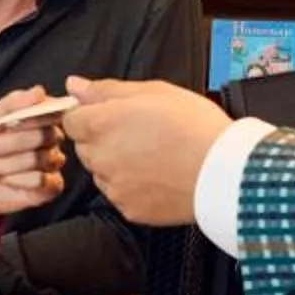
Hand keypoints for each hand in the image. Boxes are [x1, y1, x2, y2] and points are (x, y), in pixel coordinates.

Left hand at [0, 86, 70, 230]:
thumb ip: (13, 103)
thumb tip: (40, 91)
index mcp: (40, 119)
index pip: (53, 111)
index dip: (32, 117)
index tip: (7, 124)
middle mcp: (50, 140)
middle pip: (48, 136)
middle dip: (12, 143)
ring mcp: (51, 164)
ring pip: (43, 159)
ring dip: (9, 163)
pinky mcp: (49, 188)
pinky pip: (44, 181)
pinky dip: (20, 180)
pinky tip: (4, 181)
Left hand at [59, 77, 230, 227]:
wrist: (224, 171)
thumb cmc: (195, 126)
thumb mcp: (154, 91)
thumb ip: (107, 89)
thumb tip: (75, 85)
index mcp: (103, 124)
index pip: (70, 120)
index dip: (88, 115)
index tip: (109, 115)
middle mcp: (101, 158)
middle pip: (84, 147)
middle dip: (102, 138)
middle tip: (139, 132)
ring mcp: (114, 186)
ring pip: (101, 172)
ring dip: (116, 163)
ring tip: (153, 155)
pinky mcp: (129, 209)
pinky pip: (120, 194)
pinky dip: (132, 186)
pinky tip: (158, 175)